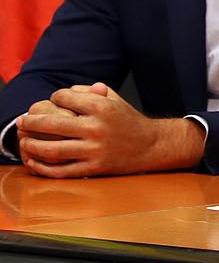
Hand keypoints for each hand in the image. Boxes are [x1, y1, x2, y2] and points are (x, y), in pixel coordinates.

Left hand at [17, 82, 203, 176]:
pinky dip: (43, 167)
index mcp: (102, 107)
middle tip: (22, 121)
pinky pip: (62, 170)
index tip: (52, 102)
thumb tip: (62, 93)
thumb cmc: (129, 121)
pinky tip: (34, 161)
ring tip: (23, 141)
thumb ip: (89, 92)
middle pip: (51, 124)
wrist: (152, 146)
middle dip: (31, 122)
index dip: (54, 98)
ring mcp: (95, 150)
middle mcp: (97, 128)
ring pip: (52, 149)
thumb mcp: (114, 99)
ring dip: (32, 145)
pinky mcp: (94, 168)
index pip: (63, 98)